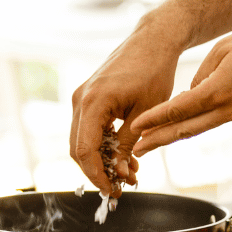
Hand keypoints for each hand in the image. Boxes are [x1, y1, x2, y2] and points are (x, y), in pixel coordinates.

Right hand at [70, 28, 181, 195]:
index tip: (112, 190)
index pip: (85, 150)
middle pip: (78, 149)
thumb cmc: (154, 71)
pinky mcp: (88, 98)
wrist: (153, 41)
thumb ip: (128, 144)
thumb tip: (120, 172)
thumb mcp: (146, 114)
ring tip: (128, 173)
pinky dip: (103, 146)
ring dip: (101, 160)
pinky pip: (88, 129)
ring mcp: (81, 98)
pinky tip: (123, 156)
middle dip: (97, 172)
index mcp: (93, 102)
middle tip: (120, 187)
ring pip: (82, 141)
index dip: (96, 175)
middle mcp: (80, 99)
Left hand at [131, 22, 231, 155]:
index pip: (179, 109)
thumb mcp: (224, 48)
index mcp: (218, 91)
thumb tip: (190, 92)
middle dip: (157, 141)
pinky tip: (180, 128)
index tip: (136, 127)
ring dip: (172, 138)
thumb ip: (202, 72)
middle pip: (184, 130)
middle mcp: (226, 108)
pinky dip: (192, 127)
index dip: (155, 119)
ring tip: (152, 144)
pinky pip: (212, 123)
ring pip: (197, 130)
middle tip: (136, 150)